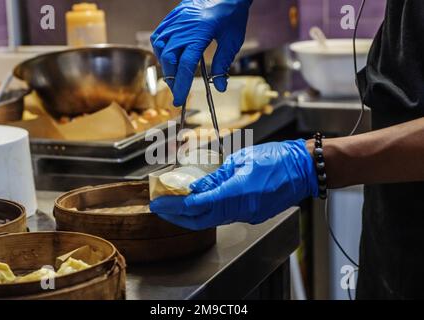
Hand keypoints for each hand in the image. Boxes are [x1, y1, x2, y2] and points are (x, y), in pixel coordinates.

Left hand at [150, 140, 318, 229]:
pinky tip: (201, 201)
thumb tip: (196, 186)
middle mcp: (242, 209)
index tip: (158, 203)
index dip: (174, 206)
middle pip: (201, 220)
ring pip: (212, 220)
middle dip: (177, 216)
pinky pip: (225, 216)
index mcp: (237, 192)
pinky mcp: (253, 215)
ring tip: (176, 203)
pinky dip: (209, 211)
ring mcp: (249, 215)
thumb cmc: (277, 158)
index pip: (197, 205)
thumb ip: (217, 176)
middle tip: (161, 208)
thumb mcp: (241, 159)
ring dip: (192, 214)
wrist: (304, 169)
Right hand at [151, 0, 252, 105]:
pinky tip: (168, 58)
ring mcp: (176, 19)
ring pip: (161, 47)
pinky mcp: (173, 16)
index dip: (181, 84)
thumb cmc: (232, 14)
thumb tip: (219, 87)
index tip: (179, 100)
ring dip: (165, 65)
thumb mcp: (232, 41)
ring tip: (174, 76)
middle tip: (178, 91)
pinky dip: (160, 50)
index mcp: (201, 31)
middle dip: (172, 78)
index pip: (186, 64)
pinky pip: (159, 35)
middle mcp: (185, 25)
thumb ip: (223, 64)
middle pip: (169, 57)